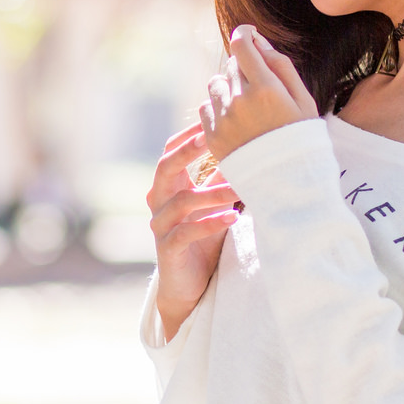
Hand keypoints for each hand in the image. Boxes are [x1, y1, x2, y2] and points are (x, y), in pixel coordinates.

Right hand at [147, 122, 239, 339]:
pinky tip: (233, 219)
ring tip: (240, 189)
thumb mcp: (213, 204)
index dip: (188, 135)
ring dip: (213, 193)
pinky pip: (186, 232)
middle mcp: (158, 202)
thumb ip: (220, 177)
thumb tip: (245, 146)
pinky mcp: (168, 249)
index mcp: (168, 186)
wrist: (188, 285)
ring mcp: (160, 226)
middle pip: (165, 168)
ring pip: (182, 201)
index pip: (170, 151)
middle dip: (187, 151)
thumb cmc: (202, 238)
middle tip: (211, 138)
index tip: (210, 118)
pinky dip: (210, 224)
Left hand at [197, 25, 318, 162]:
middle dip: (244, 68)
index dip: (245, 34)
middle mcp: (240, 101)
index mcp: (266, 88)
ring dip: (229, 87)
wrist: (288, 184)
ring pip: (216, 84)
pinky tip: (236, 121)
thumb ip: (281, 67)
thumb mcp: (303, 100)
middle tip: (260, 87)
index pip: (241, 45)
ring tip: (247, 105)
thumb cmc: (301, 138)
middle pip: (231, 64)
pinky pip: (206, 107)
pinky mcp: (212, 137)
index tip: (249, 36)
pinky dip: (218, 108)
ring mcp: (223, 119)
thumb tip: (258, 41)